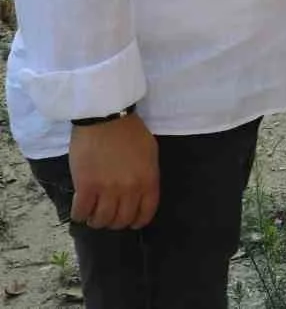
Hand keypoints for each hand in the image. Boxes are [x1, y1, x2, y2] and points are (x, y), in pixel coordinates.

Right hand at [69, 115, 158, 229]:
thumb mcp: (150, 153)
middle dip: (115, 222)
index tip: (130, 222)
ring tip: (93, 214)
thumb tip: (142, 193)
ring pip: (102, 220)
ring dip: (97, 221)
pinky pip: (82, 212)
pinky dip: (80, 215)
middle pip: (122, 220)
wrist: (106, 118)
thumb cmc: (130, 132)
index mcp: (148, 180)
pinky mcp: (86, 186)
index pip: (146, 213)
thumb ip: (147, 175)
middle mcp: (130, 189)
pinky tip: (80, 210)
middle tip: (108, 215)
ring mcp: (107, 189)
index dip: (137, 221)